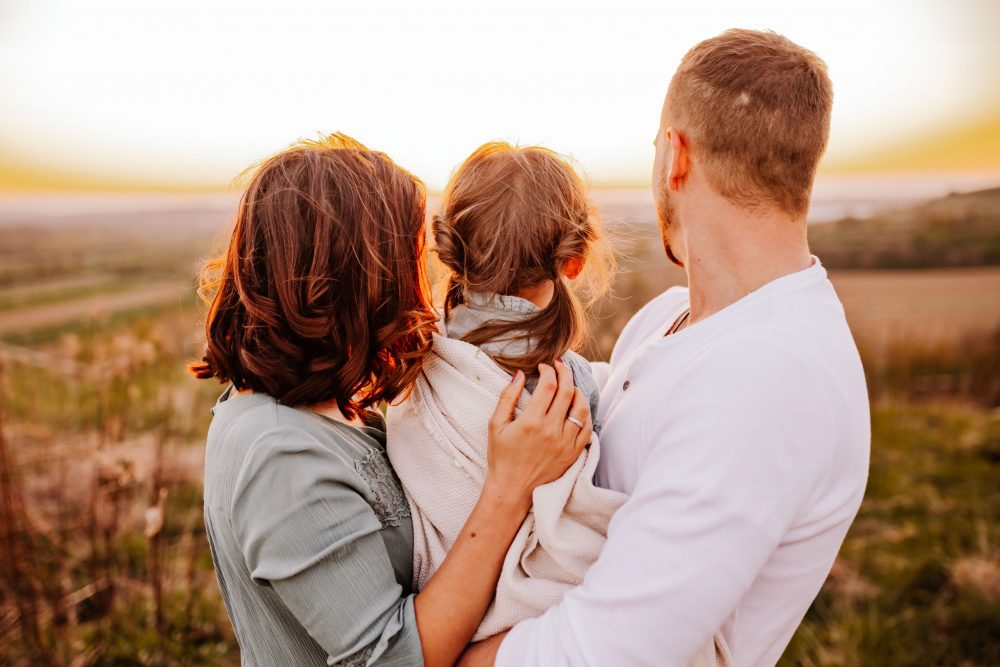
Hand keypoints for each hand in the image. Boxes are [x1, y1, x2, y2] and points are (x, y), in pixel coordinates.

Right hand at [486, 361, 592, 503]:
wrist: (512, 490)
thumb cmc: (501, 457)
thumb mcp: (495, 425)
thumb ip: (507, 397)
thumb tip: (519, 374)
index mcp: (531, 421)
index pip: (549, 385)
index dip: (549, 371)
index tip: (544, 367)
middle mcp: (551, 430)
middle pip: (567, 391)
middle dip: (565, 373)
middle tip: (560, 366)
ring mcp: (565, 443)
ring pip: (581, 408)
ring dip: (577, 391)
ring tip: (570, 386)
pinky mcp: (573, 453)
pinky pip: (587, 428)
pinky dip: (584, 414)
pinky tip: (577, 408)